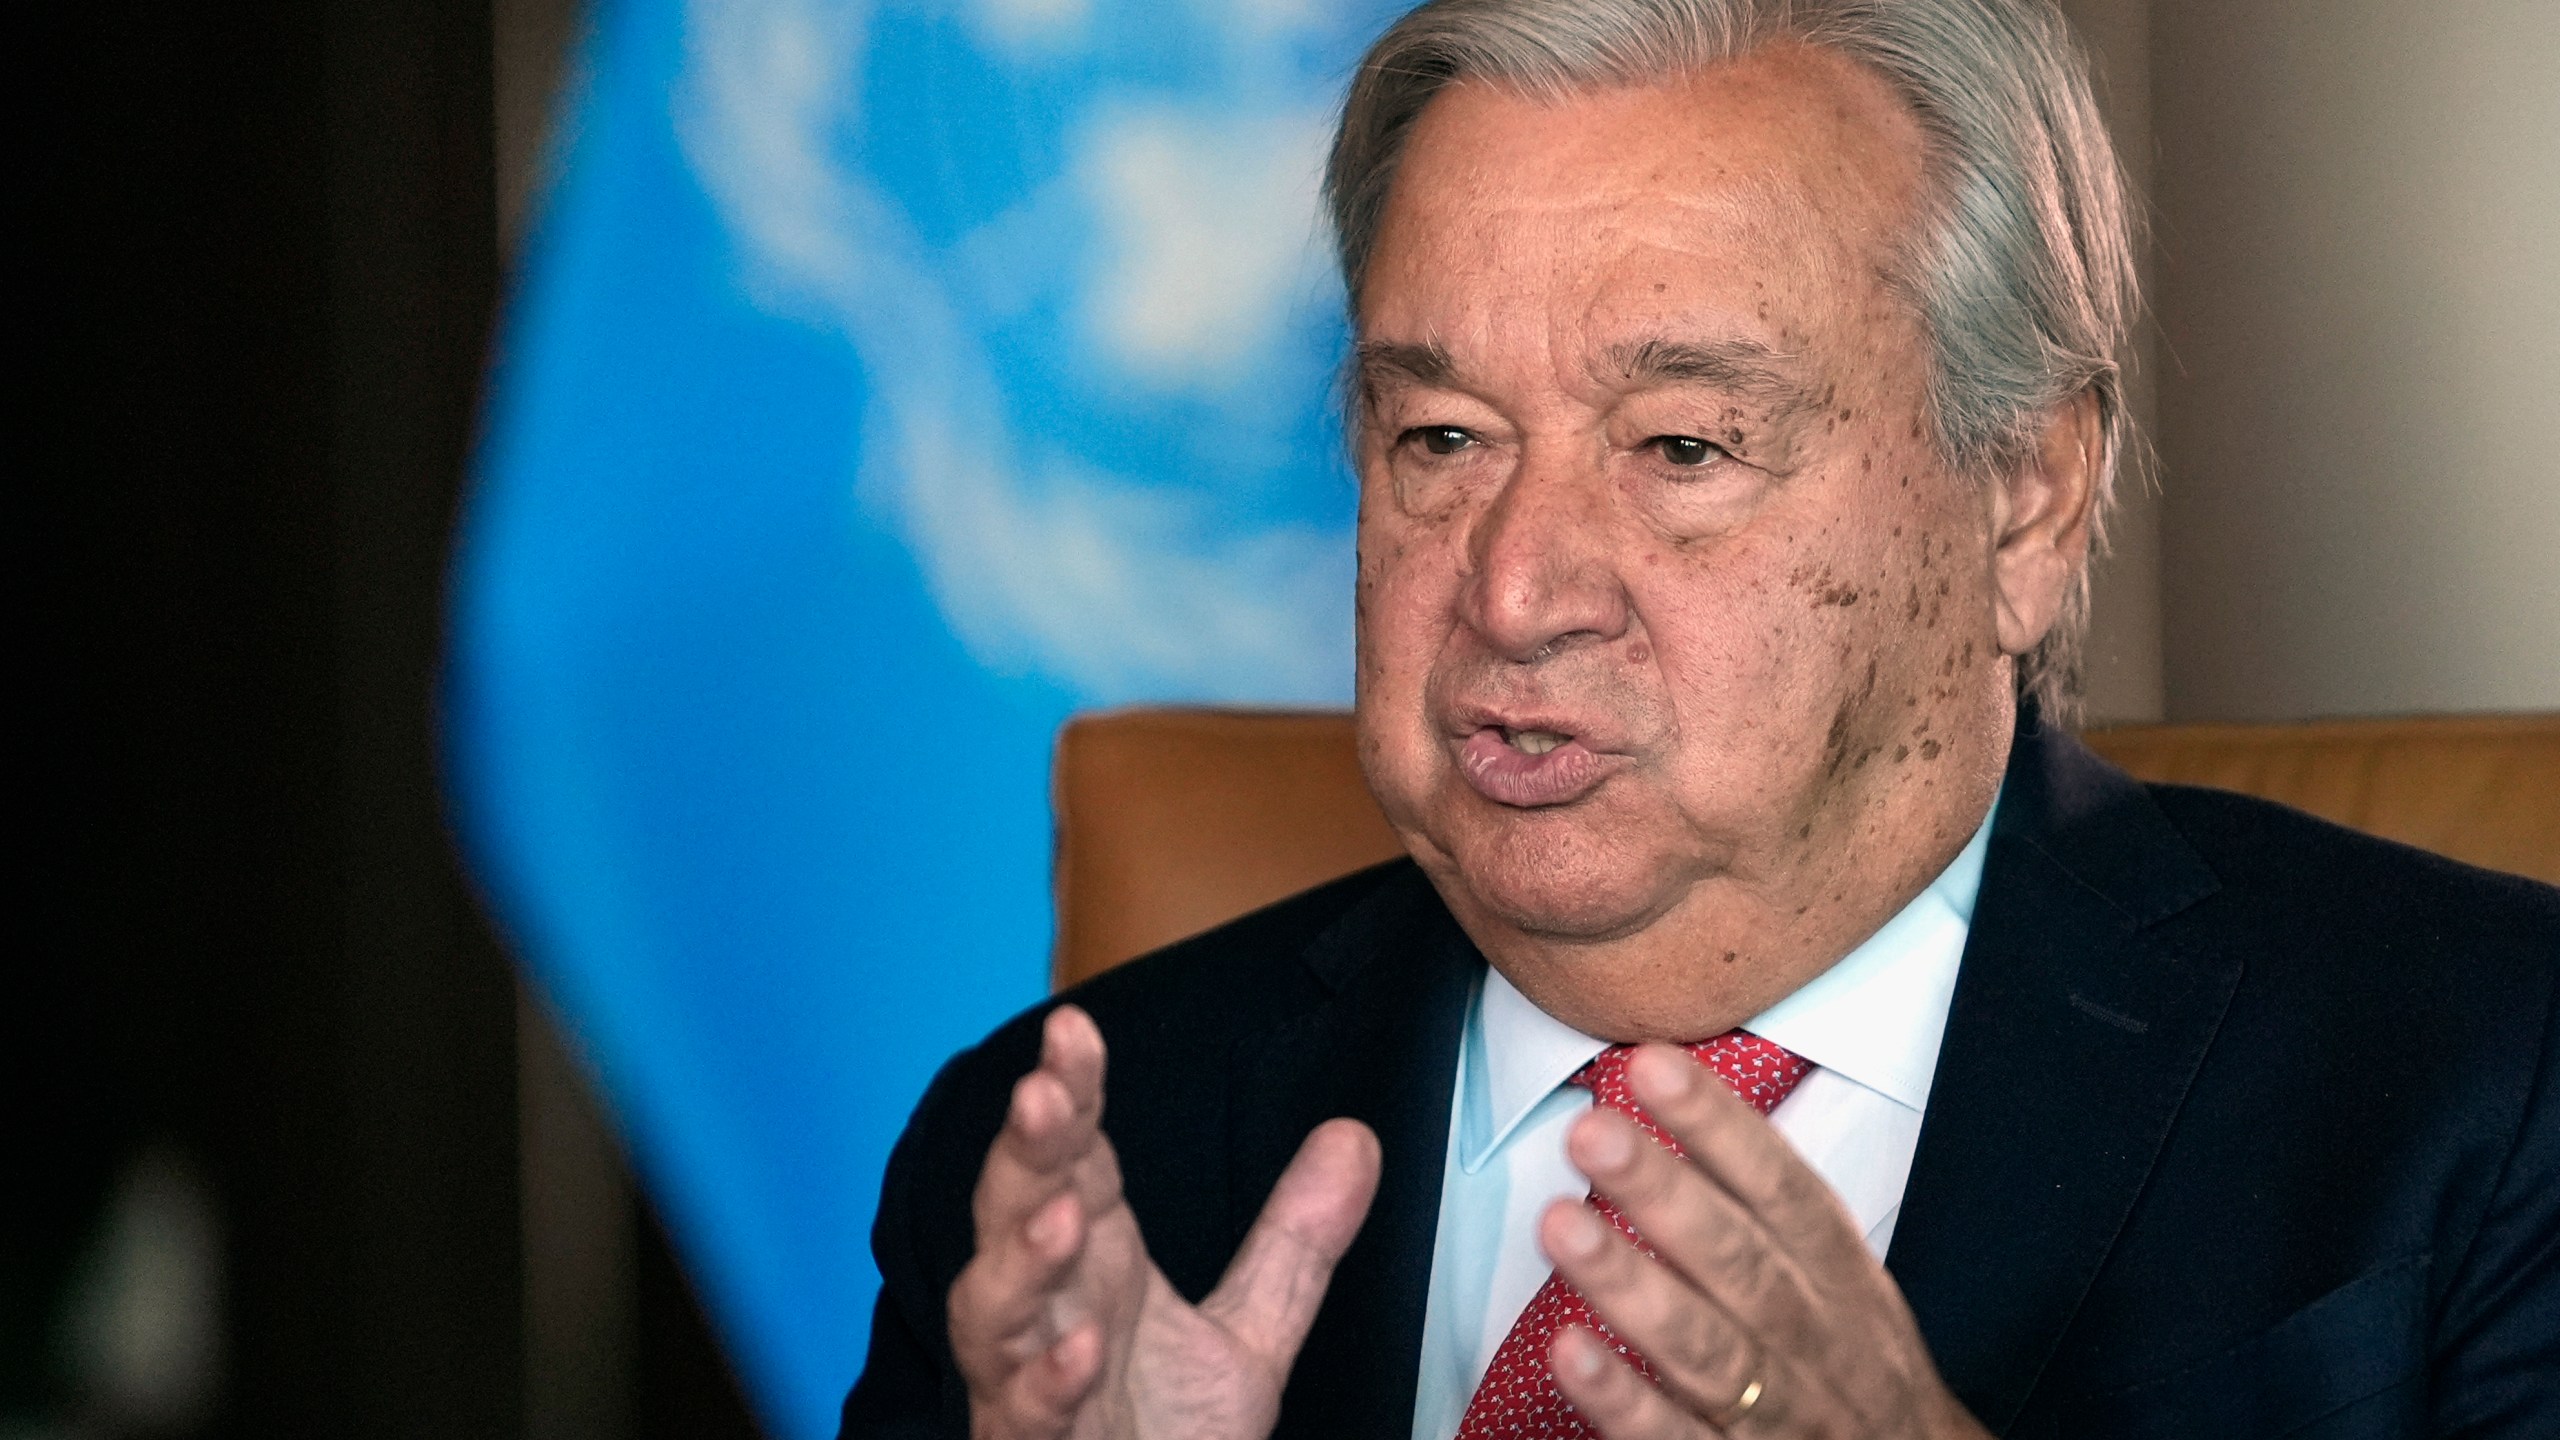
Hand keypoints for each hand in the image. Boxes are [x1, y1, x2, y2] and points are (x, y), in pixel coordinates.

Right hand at [948, 1005, 1381, 1439]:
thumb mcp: (1248, 1337)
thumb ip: (1293, 1242)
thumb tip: (1356, 1136)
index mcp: (1094, 1264)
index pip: (1075, 1158)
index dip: (1070, 1094)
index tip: (1075, 1029)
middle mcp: (1048, 1310)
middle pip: (1015, 1213)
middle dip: (1025, 1152)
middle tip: (1042, 1091)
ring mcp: (1026, 1382)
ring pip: (991, 1311)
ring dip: (1018, 1262)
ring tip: (1062, 1215)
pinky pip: (1024, 1416)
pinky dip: (1043, 1383)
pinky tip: (1076, 1351)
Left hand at [1538, 1044, 1990, 1438]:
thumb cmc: (1851, 1357)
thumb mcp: (1838, 1273)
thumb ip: (1764, 1199)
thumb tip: (1665, 1085)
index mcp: (1840, 1274)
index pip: (1783, 1188)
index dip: (1719, 1126)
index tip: (1651, 1064)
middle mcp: (1814, 1335)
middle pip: (1740, 1260)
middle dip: (1664, 1193)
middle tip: (1592, 1131)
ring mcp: (1778, 1408)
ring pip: (1706, 1347)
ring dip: (1631, 1285)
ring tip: (1561, 1223)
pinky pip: (1678, 1439)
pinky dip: (1625, 1400)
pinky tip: (1569, 1352)